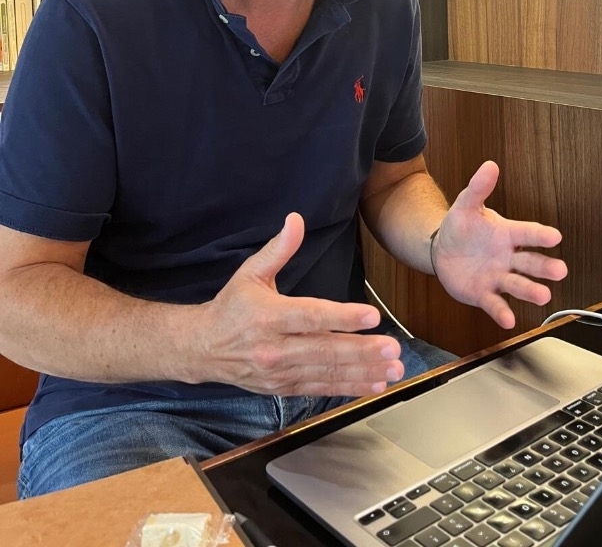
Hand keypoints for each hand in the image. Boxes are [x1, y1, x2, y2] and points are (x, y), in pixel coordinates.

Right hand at [191, 213, 403, 395]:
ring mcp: (279, 373)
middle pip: (324, 350)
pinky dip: (348, 388)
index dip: (342, 317)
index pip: (310, 317)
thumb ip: (278, 249)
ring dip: (363, 372)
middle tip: (393, 348)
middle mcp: (274, 348)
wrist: (201, 348)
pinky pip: (320, 389)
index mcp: (268, 316)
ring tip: (393, 368)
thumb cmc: (231, 306)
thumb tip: (296, 219)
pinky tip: (373, 383)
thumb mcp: (250, 272)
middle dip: (362, 350)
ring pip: (327, 373)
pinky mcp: (282, 389)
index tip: (372, 316)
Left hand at [432, 161, 566, 328]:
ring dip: (530, 291)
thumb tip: (489, 165)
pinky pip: (495, 303)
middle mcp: (508, 257)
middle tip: (561, 271)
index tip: (555, 236)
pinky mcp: (484, 293)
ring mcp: (498, 276)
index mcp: (507, 234)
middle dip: (545, 267)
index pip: (527, 233)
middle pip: (530, 262)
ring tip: (543, 296)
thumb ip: (478, 188)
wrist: (442, 249)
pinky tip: (509, 320)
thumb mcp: (466, 205)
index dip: (540, 235)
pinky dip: (502, 312)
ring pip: (518, 284)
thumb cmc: (461, 227)